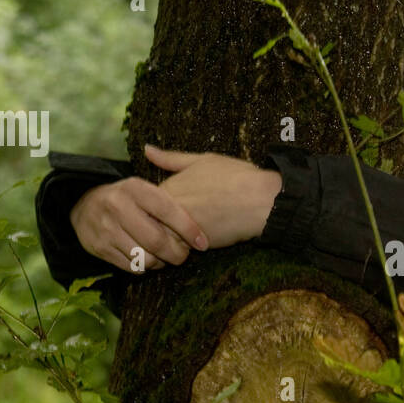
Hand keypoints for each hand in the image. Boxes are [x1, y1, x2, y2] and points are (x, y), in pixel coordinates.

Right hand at [70, 172, 208, 273]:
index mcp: (134, 188)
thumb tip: (204, 201)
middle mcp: (118, 206)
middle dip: (176, 253)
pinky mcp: (99, 247)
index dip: (188, 229)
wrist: (84, 205)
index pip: (167, 210)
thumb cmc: (127, 198)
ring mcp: (106, 228)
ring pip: (144, 257)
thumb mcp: (144, 186)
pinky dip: (144, 267)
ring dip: (160, 262)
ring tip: (166, 258)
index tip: (203, 243)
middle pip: (156, 241)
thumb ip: (170, 193)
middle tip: (184, 256)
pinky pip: (131, 266)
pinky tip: (149, 259)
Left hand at [144, 144, 282, 249]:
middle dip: (155, 227)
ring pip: (158, 241)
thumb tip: (146, 149)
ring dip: (165, 243)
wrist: (260, 201)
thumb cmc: (236, 177)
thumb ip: (171, 159)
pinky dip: (178, 253)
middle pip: (147, 223)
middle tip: (175, 227)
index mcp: (168, 186)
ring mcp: (177, 227)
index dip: (155, 209)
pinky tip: (191, 247)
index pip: (143, 203)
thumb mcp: (202, 160)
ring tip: (182, 239)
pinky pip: (174, 253)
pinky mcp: (191, 246)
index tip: (170, 210)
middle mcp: (167, 208)